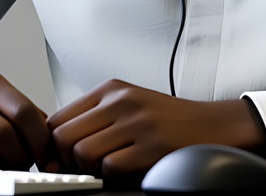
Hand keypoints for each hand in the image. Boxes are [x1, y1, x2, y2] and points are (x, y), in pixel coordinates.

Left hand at [48, 79, 265, 183]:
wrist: (212, 126)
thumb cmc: (167, 121)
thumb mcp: (128, 106)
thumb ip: (95, 119)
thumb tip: (55, 148)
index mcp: (111, 88)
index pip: (57, 118)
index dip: (53, 146)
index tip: (61, 161)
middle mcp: (121, 99)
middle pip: (63, 136)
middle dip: (66, 161)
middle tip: (83, 170)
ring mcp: (137, 121)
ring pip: (82, 153)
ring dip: (91, 170)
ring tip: (111, 167)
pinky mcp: (151, 145)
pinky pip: (110, 168)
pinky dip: (115, 177)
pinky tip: (130, 170)